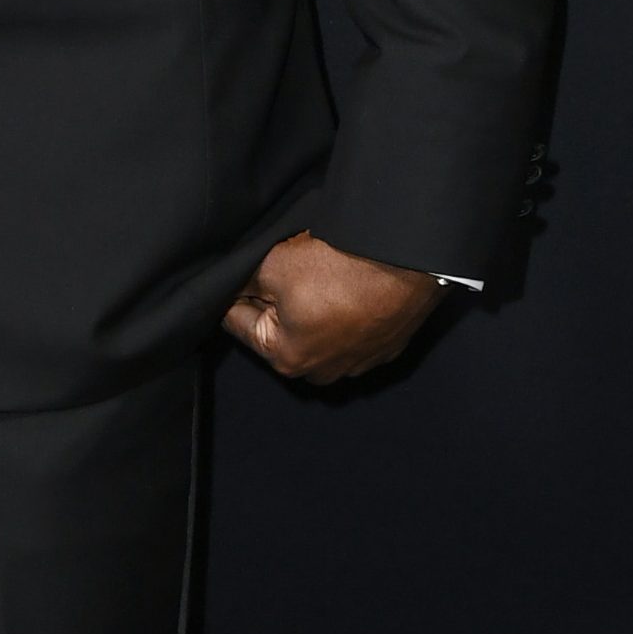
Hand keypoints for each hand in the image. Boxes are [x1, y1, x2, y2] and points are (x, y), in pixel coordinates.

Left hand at [223, 230, 440, 382]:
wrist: (406, 262)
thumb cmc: (337, 268)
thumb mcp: (272, 265)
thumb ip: (241, 280)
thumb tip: (226, 283)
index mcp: (286, 359)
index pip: (238, 321)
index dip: (233, 291)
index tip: (238, 273)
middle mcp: (322, 371)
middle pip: (278, 328)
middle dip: (273, 300)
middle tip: (282, 267)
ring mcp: (358, 362)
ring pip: (314, 329)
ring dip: (309, 307)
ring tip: (319, 274)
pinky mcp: (385, 347)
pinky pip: (350, 329)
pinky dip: (343, 311)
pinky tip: (347, 286)